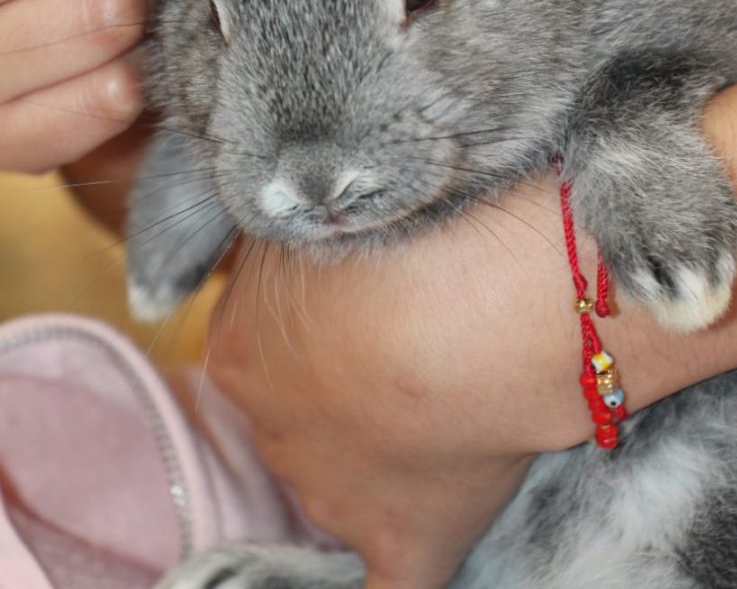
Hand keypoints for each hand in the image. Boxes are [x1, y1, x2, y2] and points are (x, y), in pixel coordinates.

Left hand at [206, 72, 736, 588]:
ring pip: (344, 476)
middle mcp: (271, 430)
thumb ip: (288, 230)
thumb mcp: (316, 206)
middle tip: (417, 331)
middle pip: (302, 406)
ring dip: (381, 446)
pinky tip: (404, 541)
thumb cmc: (400, 232)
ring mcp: (335, 494)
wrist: (476, 296)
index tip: (373, 288)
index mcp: (240, 349)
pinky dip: (390, 569)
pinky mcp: (405, 540)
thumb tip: (283, 221)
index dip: (319, 313)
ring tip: (448, 390)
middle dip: (344, 378)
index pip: (266, 337)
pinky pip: (385, 587)